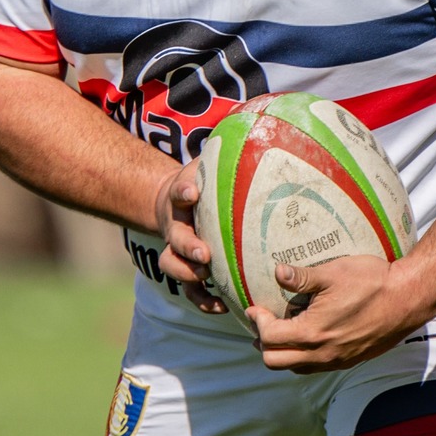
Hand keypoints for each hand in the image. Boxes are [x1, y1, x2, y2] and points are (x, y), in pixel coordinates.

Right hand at [153, 161, 226, 313]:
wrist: (182, 199)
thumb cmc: (209, 181)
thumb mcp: (213, 163)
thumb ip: (231, 154)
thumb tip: (263, 128)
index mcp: (181, 198)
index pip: (178, 192)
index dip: (183, 192)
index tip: (192, 192)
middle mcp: (176, 225)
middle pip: (174, 238)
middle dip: (188, 247)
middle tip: (204, 254)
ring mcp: (179, 249)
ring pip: (173, 266)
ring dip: (189, 275)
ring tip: (207, 280)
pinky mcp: (188, 270)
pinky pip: (190, 290)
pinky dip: (203, 300)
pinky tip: (222, 308)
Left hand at [250, 255, 430, 370]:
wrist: (409, 299)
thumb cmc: (372, 282)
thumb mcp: (333, 273)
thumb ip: (301, 277)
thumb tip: (277, 272)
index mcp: (313, 333)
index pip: (269, 338)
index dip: (258, 321)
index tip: (256, 308)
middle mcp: (322, 354)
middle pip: (274, 361)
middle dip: (263, 342)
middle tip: (264, 322)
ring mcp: (336, 361)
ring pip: (294, 368)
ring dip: (282, 352)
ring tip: (283, 330)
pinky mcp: (349, 361)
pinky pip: (314, 367)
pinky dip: (301, 356)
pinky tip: (307, 335)